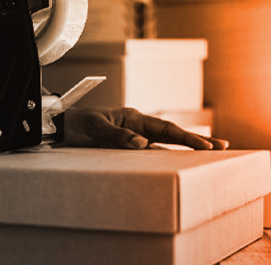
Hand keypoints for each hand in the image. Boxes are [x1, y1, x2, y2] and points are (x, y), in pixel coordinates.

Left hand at [62, 107, 228, 149]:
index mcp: (132, 117)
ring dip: (182, 150)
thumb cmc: (76, 124)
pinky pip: (148, 153)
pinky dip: (164, 157)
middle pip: (169, 134)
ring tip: (207, 153)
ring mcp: (131, 136)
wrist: (59, 127)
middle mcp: (135, 126)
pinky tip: (177, 163)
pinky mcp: (124, 146)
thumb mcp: (94, 128)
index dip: (185, 137)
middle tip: (221, 146)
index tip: (205, 145)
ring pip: (162, 145)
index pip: (164, 128)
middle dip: (194, 140)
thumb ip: (116, 135)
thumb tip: (141, 144)